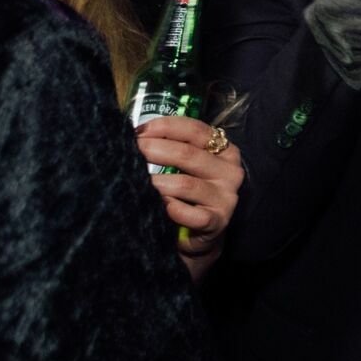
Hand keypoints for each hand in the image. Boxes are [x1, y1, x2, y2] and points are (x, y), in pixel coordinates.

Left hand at [136, 116, 244, 280]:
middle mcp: (229, 171)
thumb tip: (137, 135)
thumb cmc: (189, 194)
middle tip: (130, 152)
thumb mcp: (189, 167)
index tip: (138, 131)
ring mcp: (226, 197)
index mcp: (225, 151)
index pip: (196, 130)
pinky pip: (191, 214)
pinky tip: (158, 206)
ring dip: (156, 183)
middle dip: (154, 150)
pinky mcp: (218, 221)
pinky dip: (172, 210)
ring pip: (186, 184)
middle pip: (188, 155)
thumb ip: (175, 149)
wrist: (201, 232)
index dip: (165, 127)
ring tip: (137, 182)